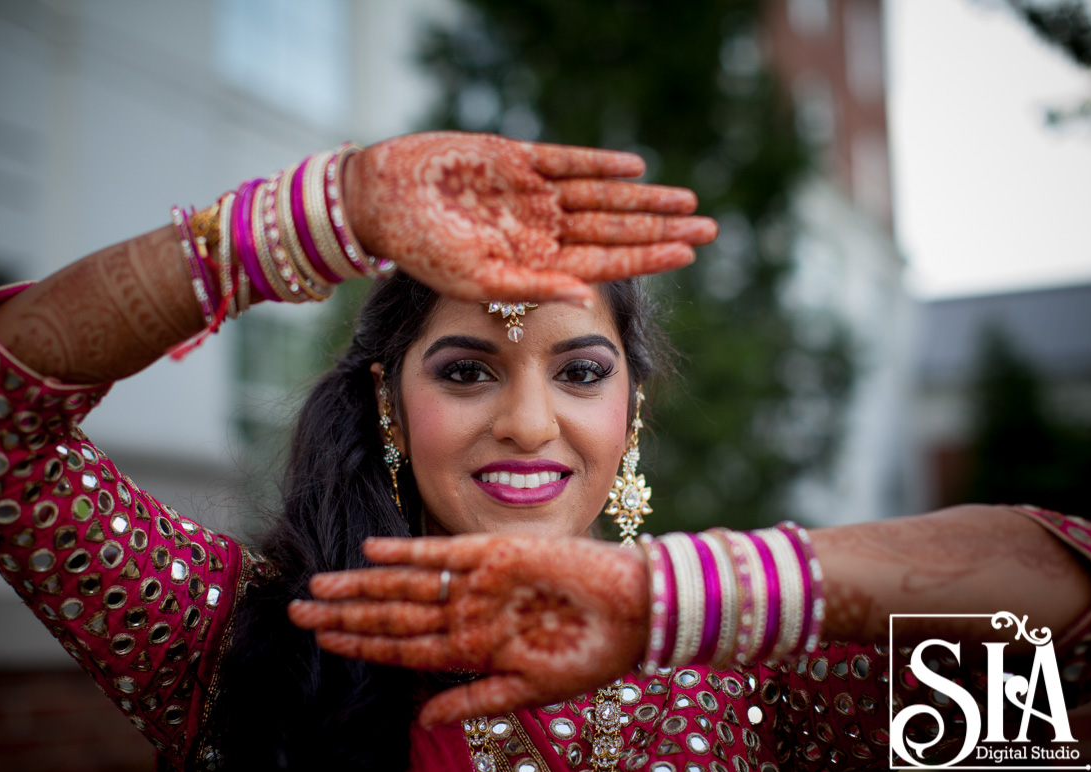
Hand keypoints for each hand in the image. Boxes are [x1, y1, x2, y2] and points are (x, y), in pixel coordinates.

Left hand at [287, 534, 649, 725]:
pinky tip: (371, 551)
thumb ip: (476, 701)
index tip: (318, 641)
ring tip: (318, 584)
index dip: (358, 645)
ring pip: (405, 585)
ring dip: (361, 585)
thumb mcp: (532, 692)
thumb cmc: (590, 656)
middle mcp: (466, 614)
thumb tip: (421, 721)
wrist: (635, 611)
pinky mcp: (496, 554)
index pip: (400, 648)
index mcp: (471, 650)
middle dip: (343, 615)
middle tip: (294, 610)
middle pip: (391, 615)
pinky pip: (441, 554)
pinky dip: (406, 552)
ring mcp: (477, 583)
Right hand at [345, 132, 716, 303]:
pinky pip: (566, 161)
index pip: (605, 262)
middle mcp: (541, 230)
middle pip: (614, 228)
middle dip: (661, 229)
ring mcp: (531, 195)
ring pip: (600, 196)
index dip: (648, 257)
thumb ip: (531, 285)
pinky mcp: (515, 159)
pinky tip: (635, 167)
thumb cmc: (420, 250)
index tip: (690, 254)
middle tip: (710, 228)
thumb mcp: (476, 279)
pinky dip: (599, 164)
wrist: (379, 202)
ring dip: (641, 198)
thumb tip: (587, 294)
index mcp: (536, 263)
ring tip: (685, 200)